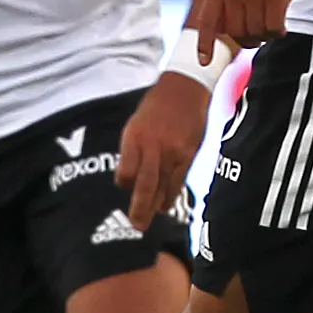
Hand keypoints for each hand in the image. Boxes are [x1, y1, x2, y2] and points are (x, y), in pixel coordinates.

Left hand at [116, 71, 208, 227]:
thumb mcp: (136, 123)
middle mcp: (153, 146)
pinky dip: (172, 195)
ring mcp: (173, 151)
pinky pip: (179, 181)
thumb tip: (129, 177)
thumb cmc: (156, 105)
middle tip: (136, 226)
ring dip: (157, 206)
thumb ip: (133, 150)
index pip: (125, 172)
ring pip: (164, 187)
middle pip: (145, 185)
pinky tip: (167, 204)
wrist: (185, 87)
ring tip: (151, 219)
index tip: (124, 189)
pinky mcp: (189, 154)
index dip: (123, 184)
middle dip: (140, 208)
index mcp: (134, 137)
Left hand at [191, 0, 311, 54]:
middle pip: (236, 33)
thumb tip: (227, 28)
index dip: (205, 44)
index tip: (203, 62)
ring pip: (256, 32)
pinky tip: (282, 25)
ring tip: (272, 22)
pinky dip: (278, 31)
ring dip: (265, 33)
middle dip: (247, 38)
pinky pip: (274, 28)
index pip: (208, 21)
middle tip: (257, 34)